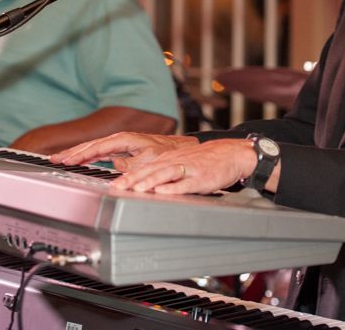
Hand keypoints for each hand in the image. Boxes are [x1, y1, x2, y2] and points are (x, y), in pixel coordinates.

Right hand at [51, 131, 198, 170]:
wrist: (177, 149)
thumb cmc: (165, 153)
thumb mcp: (149, 160)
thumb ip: (131, 163)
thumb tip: (116, 166)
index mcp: (124, 139)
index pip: (97, 147)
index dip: (82, 155)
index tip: (68, 160)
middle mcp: (119, 139)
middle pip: (90, 145)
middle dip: (72, 151)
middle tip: (54, 158)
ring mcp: (118, 144)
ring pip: (92, 148)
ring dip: (76, 153)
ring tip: (59, 158)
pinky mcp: (119, 150)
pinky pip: (98, 152)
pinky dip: (86, 155)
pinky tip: (77, 160)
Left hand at [108, 138, 257, 194]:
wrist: (230, 154)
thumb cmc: (204, 161)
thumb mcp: (180, 163)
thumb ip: (162, 172)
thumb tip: (142, 184)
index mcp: (168, 160)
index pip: (144, 168)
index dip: (128, 177)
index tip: (113, 186)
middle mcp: (175, 162)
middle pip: (150, 170)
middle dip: (133, 179)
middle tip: (117, 188)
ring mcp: (189, 169)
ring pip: (166, 174)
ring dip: (151, 181)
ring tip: (137, 189)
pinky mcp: (202, 177)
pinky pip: (186, 183)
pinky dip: (175, 187)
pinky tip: (165, 191)